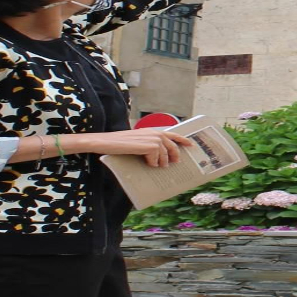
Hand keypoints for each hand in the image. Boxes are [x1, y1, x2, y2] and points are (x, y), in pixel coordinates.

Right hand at [71, 130, 195, 167]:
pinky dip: (152, 163)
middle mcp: (154, 133)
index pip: (172, 134)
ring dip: (162, 162)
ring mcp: (153, 139)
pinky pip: (156, 159)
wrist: (105, 142)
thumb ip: (148, 144)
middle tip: (176, 163)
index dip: (182, 139)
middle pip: (172, 146)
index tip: (190, 144)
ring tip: (158, 166)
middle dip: (175, 155)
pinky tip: (147, 163)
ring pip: (164, 154)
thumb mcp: (136, 142)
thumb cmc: (118, 144)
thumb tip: (158, 155)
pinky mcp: (150, 146)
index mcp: (152, 131)